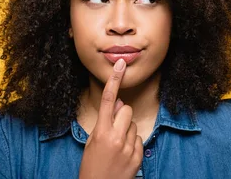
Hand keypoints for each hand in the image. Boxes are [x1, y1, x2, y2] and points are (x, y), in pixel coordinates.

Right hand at [78, 59, 142, 178]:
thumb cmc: (91, 166)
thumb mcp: (91, 142)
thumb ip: (106, 121)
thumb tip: (120, 103)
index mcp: (101, 132)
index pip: (109, 100)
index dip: (115, 80)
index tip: (120, 65)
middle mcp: (116, 137)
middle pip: (127, 110)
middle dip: (122, 115)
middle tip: (114, 128)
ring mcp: (128, 148)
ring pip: (133, 125)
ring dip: (127, 130)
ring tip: (117, 146)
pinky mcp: (138, 157)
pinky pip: (139, 139)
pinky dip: (132, 144)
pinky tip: (123, 155)